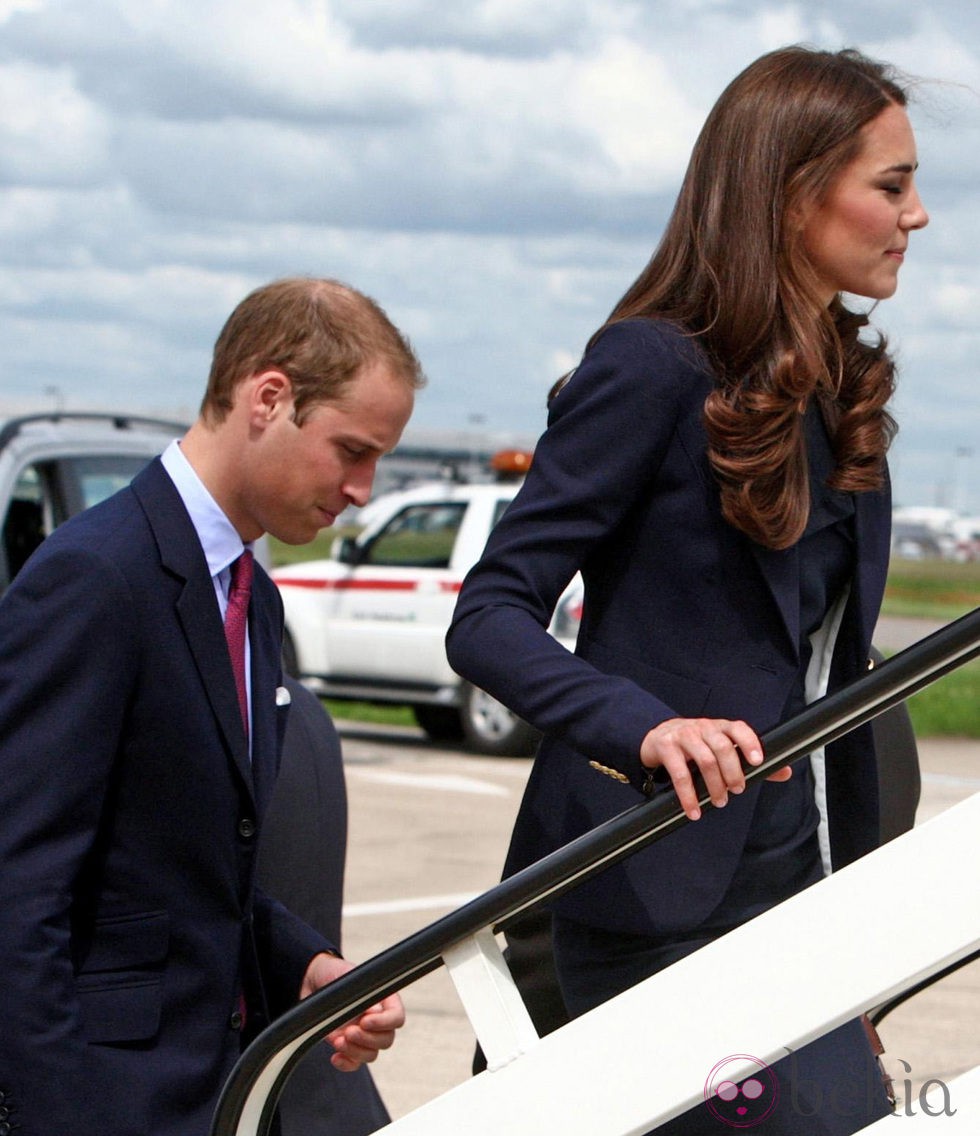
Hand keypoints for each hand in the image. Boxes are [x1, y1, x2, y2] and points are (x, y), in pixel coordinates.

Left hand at [300, 952, 405, 1071]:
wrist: (313, 981)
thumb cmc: (334, 974)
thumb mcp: (348, 978)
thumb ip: (364, 995)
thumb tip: (377, 1012)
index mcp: (383, 1000)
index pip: (396, 1017)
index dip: (384, 1023)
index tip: (365, 1021)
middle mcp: (376, 1019)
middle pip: (386, 1040)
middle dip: (367, 1039)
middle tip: (349, 1031)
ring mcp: (363, 1035)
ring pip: (372, 1054)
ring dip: (356, 1051)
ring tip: (338, 1040)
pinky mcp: (348, 1046)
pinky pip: (355, 1063)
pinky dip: (346, 1064)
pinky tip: (335, 1056)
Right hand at [640, 717, 790, 820]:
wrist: (658, 737)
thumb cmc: (696, 745)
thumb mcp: (722, 748)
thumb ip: (750, 761)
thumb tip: (785, 772)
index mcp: (720, 727)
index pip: (738, 729)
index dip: (749, 743)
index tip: (757, 761)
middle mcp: (703, 728)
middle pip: (722, 747)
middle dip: (733, 772)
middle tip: (738, 790)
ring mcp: (683, 735)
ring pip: (704, 760)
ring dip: (714, 786)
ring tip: (719, 802)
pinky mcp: (666, 747)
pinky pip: (679, 773)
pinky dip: (688, 795)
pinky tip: (693, 810)